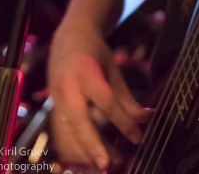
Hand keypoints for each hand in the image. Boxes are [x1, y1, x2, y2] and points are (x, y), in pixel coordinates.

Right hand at [47, 23, 149, 169]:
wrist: (69, 38)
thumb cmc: (95, 54)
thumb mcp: (114, 70)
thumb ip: (127, 98)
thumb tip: (146, 119)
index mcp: (86, 71)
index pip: (106, 101)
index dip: (123, 122)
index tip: (137, 138)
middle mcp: (67, 86)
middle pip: (78, 121)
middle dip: (92, 145)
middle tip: (108, 165)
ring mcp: (56, 98)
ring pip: (66, 131)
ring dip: (83, 152)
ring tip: (105, 166)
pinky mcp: (52, 107)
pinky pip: (61, 133)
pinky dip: (73, 148)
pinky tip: (87, 161)